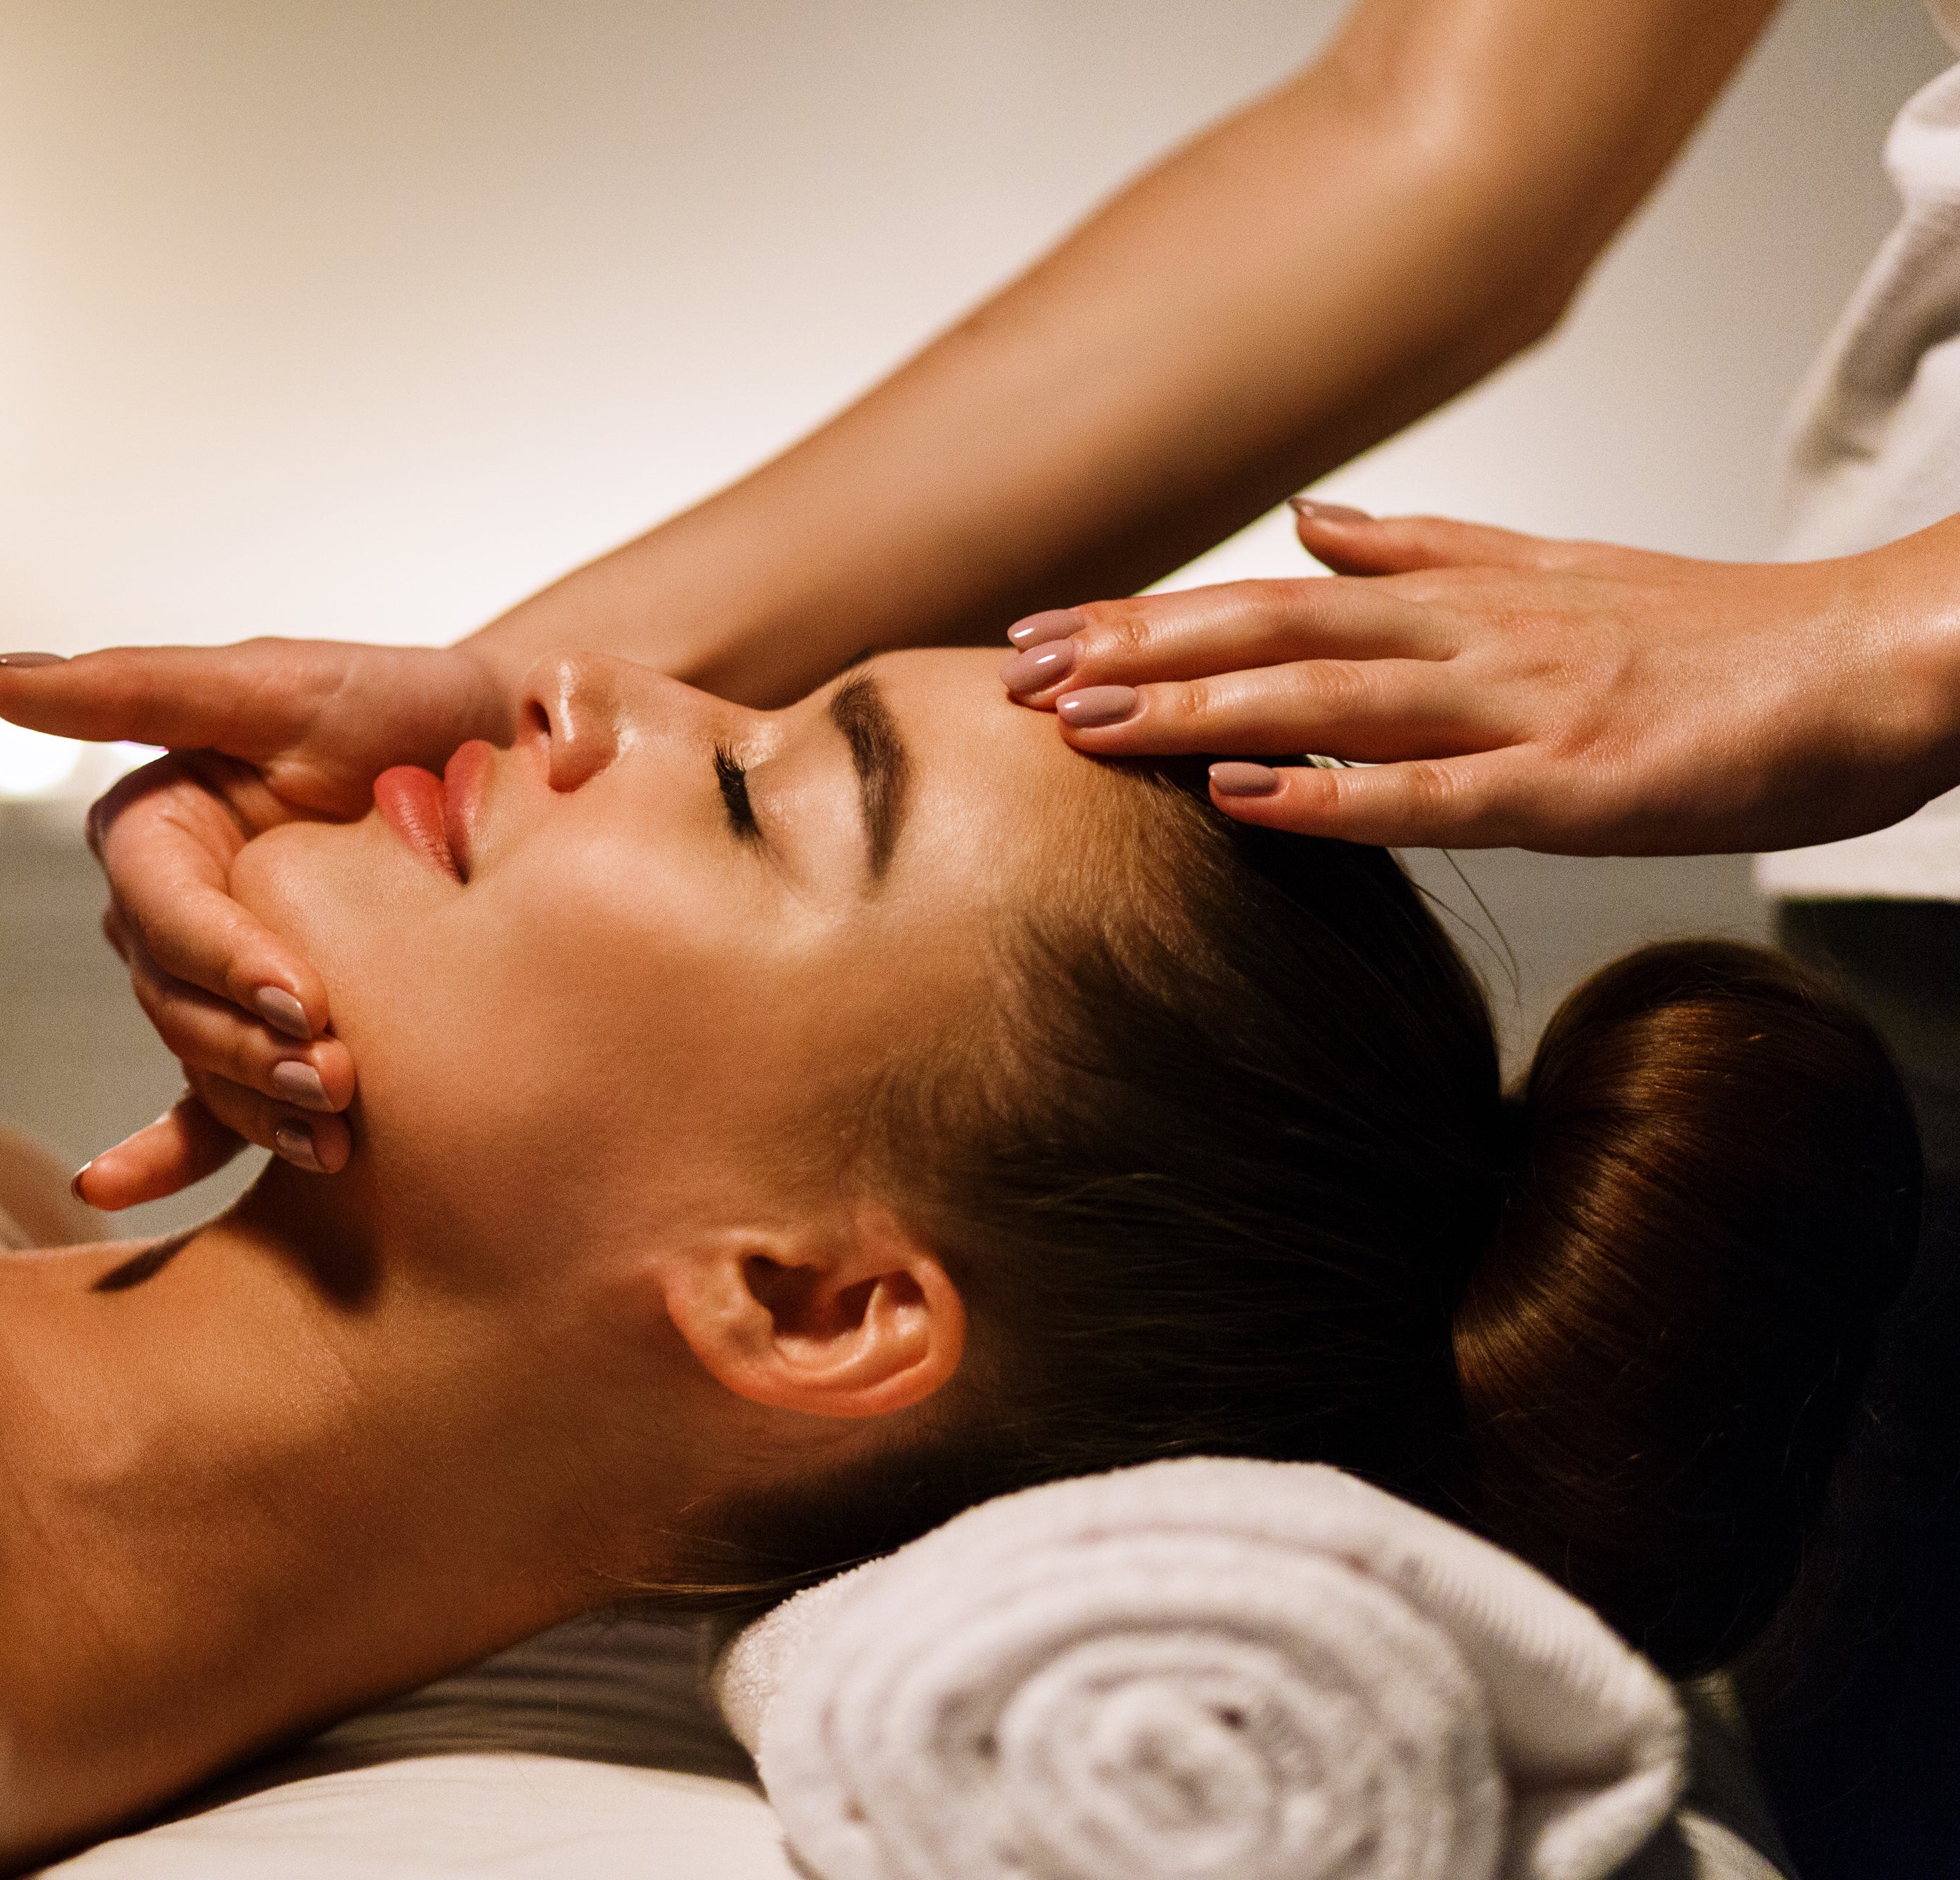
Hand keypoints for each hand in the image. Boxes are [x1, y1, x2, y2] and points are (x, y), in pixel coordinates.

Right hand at [0, 639, 515, 1206]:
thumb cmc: (394, 703)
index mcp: (157, 829)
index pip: (162, 908)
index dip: (221, 958)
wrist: (502, 768)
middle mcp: (170, 912)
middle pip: (177, 1001)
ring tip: (331, 1135)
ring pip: (202, 1062)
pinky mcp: (264, 1034)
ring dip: (255, 1104)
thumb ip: (136, 687)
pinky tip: (114, 1190)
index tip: (300, 996)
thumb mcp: (275, 681)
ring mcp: (216, 984)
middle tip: (336, 1076)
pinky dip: (168, 1154)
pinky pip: (202, 1110)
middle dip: (250, 1046)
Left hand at [1004, 505, 1959, 855]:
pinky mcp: (1577, 788)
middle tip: (1014, 677)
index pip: (1275, 601)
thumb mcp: (1559, 575)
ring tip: (1083, 725)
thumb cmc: (1724, 640)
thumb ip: (1431, 552)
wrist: (1876, 664)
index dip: (1152, 617)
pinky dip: (1332, 797)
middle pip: (1273, 635)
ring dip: (1195, 715)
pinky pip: (1434, 795)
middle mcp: (1475, 639)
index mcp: (1466, 599)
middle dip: (1136, 655)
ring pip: (1329, 703)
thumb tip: (1316, 521)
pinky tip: (1240, 802)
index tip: (1045, 633)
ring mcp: (1522, 708)